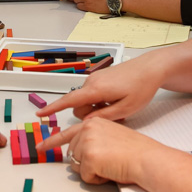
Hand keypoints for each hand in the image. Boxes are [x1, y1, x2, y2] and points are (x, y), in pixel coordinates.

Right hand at [35, 56, 160, 121]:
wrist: (151, 68)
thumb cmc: (141, 87)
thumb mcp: (125, 109)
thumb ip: (104, 117)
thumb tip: (87, 123)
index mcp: (96, 90)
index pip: (68, 101)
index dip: (53, 108)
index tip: (40, 114)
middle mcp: (91, 82)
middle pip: (79, 106)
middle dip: (90, 115)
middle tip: (113, 117)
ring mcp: (96, 78)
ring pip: (87, 101)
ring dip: (97, 109)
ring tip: (118, 109)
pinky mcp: (101, 78)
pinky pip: (93, 94)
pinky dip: (100, 102)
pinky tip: (117, 101)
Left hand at [38, 118, 165, 185]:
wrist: (147, 159)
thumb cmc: (136, 151)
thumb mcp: (112, 136)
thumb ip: (94, 139)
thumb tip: (80, 152)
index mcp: (93, 122)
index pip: (67, 133)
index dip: (51, 142)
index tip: (40, 147)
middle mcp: (87, 128)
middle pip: (73, 154)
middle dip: (87, 163)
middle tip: (107, 162)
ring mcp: (86, 142)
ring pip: (77, 166)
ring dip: (93, 171)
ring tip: (111, 164)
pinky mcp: (89, 158)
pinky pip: (85, 177)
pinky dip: (97, 179)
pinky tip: (111, 171)